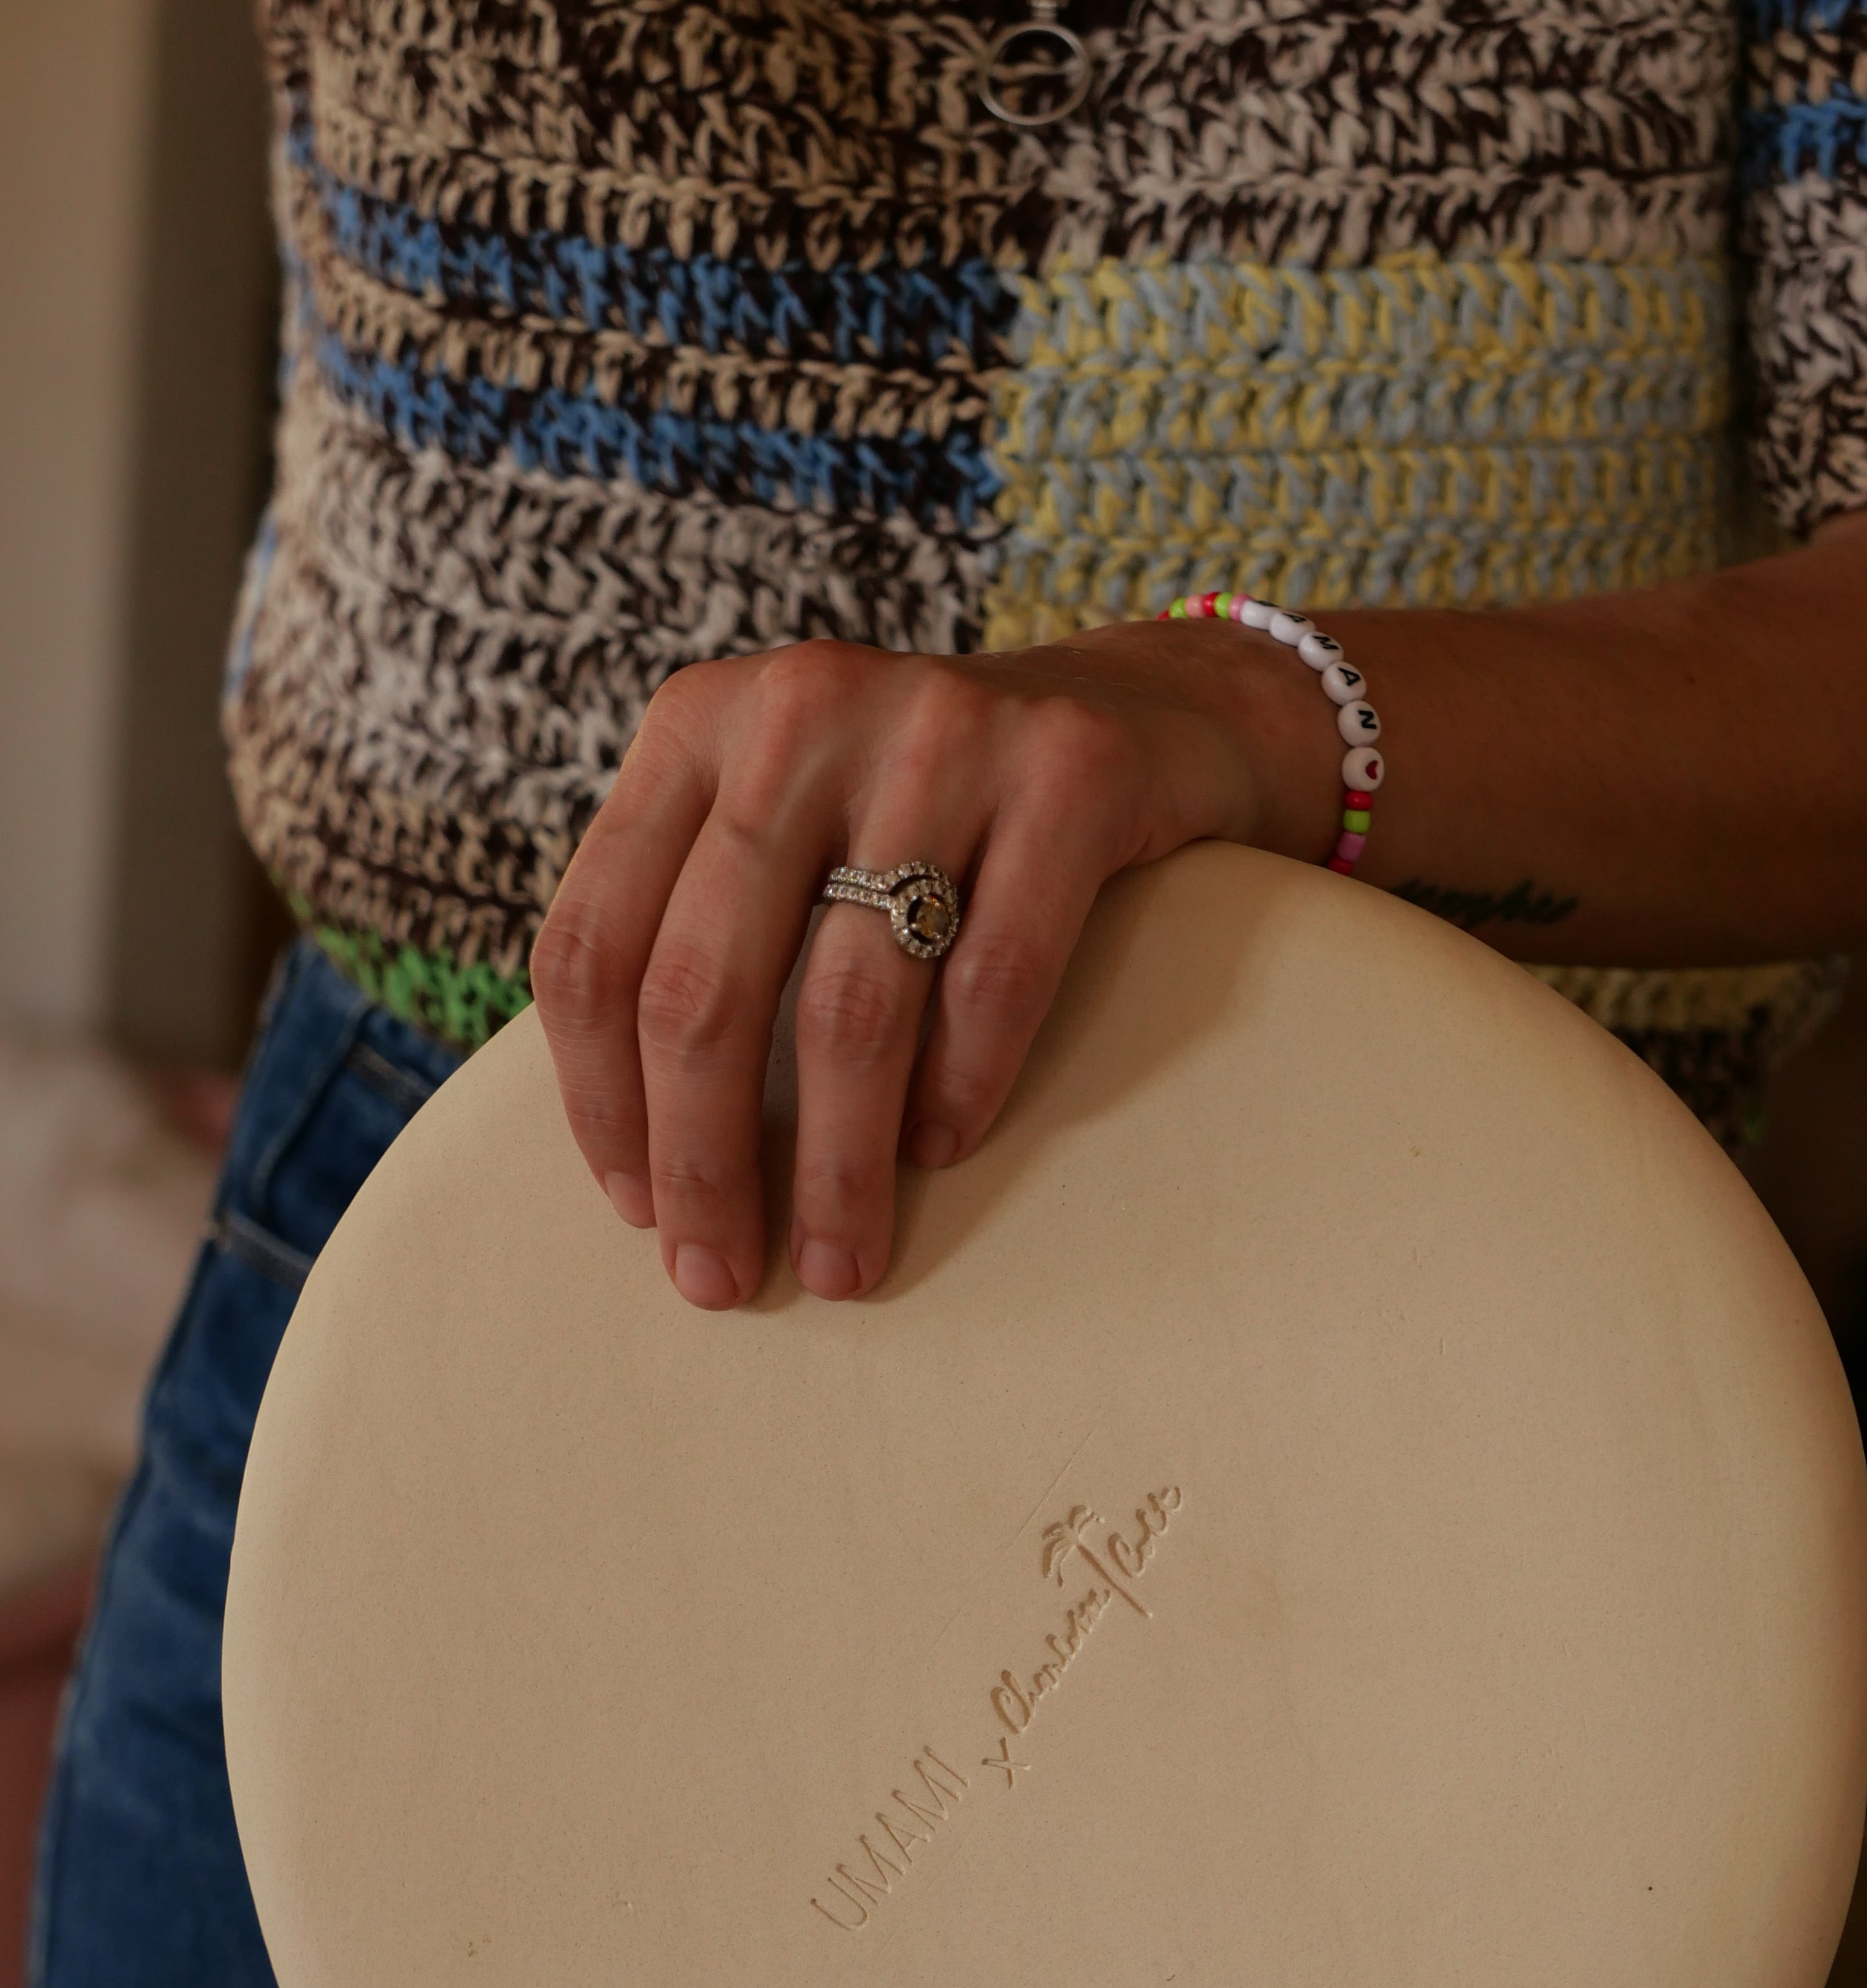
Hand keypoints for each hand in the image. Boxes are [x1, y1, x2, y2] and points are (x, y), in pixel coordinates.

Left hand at [530, 625, 1322, 1306]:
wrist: (1149, 712)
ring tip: (841, 1259)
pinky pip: (996, 976)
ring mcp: (940, 730)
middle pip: (704, 985)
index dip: (602, 1099)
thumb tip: (640, 1153)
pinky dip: (962, 1085)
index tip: (638, 1213)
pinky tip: (942, 1151)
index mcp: (696, 724)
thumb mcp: (786, 820)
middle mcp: (801, 710)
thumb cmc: (930, 814)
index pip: (595, 941)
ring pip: (850, 1003)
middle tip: (720, 1278)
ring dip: (839, 1165)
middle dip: (704, 1161)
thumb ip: (700, 922)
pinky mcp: (1071, 771)